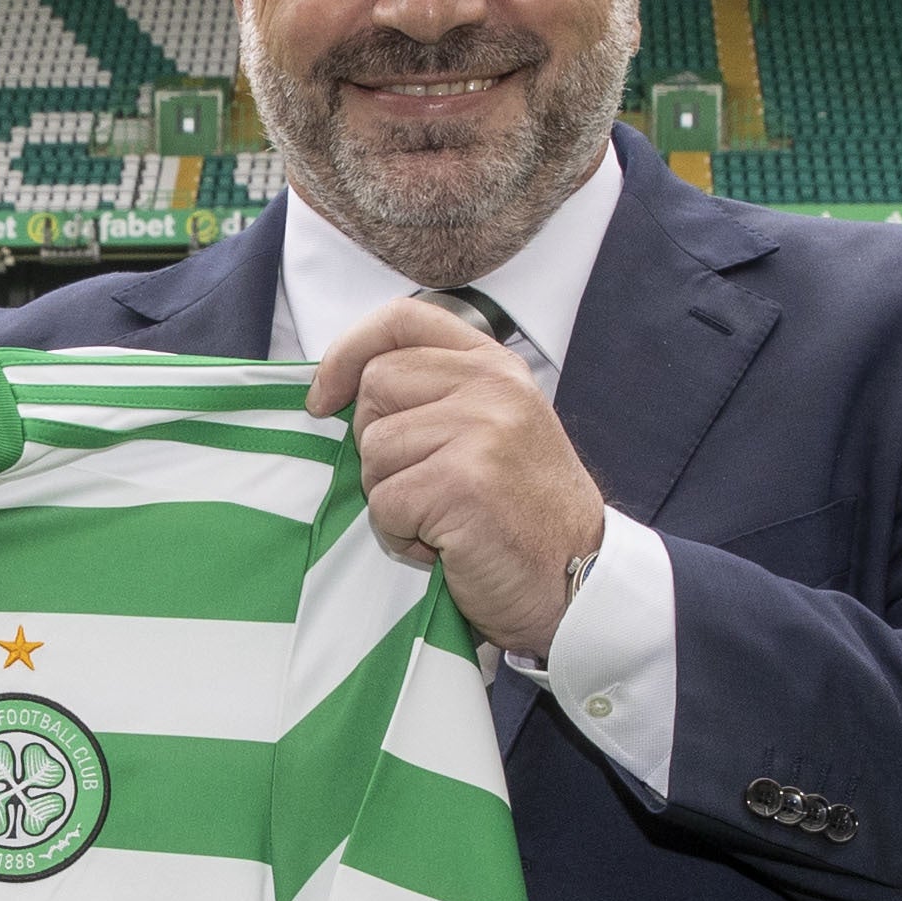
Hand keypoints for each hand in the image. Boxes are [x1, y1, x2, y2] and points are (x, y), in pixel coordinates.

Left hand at [308, 295, 608, 656]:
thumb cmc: (523, 515)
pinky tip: (446, 543)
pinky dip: (401, 534)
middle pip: (375, 385)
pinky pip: (385, 502)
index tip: (324, 396)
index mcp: (495, 366)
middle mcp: (492, 386)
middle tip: (424, 483)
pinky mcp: (463, 481)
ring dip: (393, 496)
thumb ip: (438, 393)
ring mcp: (481, 430)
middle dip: (377, 444)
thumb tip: (346, 386)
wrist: (577, 580)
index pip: (404, 320)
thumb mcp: (494, 429)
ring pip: (375, 448)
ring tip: (444, 516)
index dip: (349, 350)